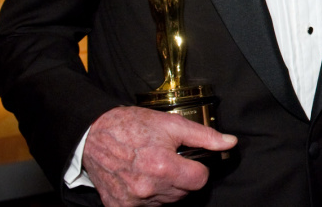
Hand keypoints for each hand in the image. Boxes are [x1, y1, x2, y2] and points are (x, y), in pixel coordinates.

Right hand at [82, 106, 236, 206]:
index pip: (200, 181)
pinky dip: (147, 196)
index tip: (187, 160)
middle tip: (167, 160)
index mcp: (163, 167)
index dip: (198, 168)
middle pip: (184, 192)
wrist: (92, 135)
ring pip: (166, 201)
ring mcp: (133, 201)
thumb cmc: (131, 126)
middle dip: (181, 177)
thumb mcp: (171, 123)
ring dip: (165, 187)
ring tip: (152, 167)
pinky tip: (140, 178)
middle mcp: (148, 188)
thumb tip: (229, 142)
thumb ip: (204, 136)